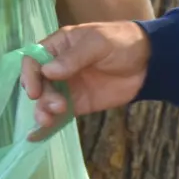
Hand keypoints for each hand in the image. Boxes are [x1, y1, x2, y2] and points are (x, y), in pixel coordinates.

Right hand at [21, 21, 151, 128]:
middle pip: (39, 84)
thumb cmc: (121, 42)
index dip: (30, 75)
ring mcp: (67, 87)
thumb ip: (74, 58)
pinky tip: (38, 136)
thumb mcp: (98, 43)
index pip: (33, 60)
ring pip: (46, 101)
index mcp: (58, 47)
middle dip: (42, 97)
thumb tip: (48, 72)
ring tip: (50, 120)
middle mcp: (57, 67)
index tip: (35, 91)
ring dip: (44, 111)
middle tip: (56, 106)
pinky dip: (49, 125)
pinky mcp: (78, 104)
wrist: (148, 62)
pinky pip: (59, 115)